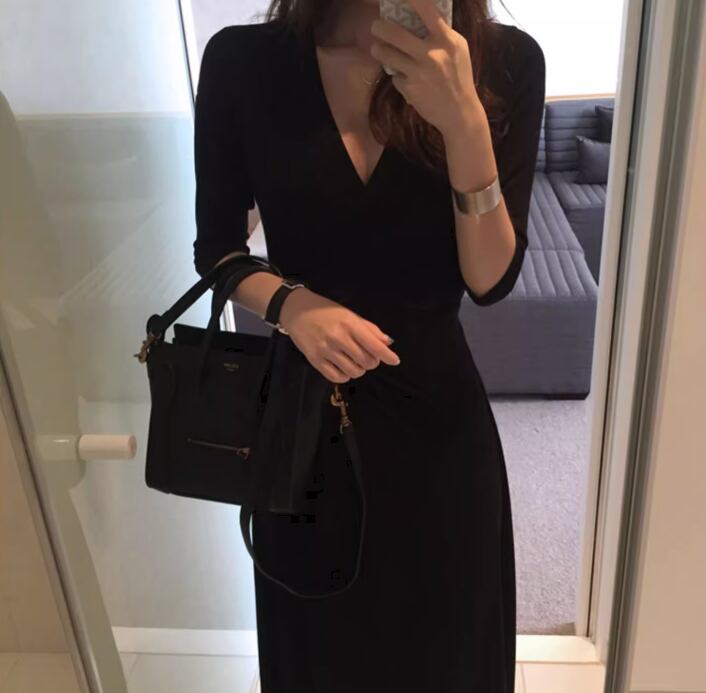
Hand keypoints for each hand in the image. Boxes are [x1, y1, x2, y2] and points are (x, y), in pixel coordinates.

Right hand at [279, 288, 400, 383]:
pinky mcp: (315, 360)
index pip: (374, 345)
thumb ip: (370, 329)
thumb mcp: (350, 315)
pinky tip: (344, 367)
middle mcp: (338, 338)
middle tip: (368, 356)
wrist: (297, 312)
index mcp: (350, 324)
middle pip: (366, 361)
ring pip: (354, 371)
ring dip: (359, 369)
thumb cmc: (326, 312)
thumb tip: (387, 343)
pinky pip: (337, 377)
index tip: (395, 361)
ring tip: (355, 361)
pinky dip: (345, 375)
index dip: (387, 356)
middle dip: (372, 361)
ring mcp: (326, 351)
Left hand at [369, 0, 485, 135]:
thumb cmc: (460, 78)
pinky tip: (405, 79)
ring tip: (377, 49)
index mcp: (446, 40)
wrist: (459, 113)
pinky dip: (397, 76)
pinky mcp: (409, 89)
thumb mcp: (458, 50)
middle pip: (396, 33)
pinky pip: (395, 76)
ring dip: (379, 50)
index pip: (427, 10)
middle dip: (380, 28)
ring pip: (387, 54)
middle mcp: (431, 54)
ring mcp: (418, 72)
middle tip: (375, 26)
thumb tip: (421, 17)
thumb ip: (442, 34)